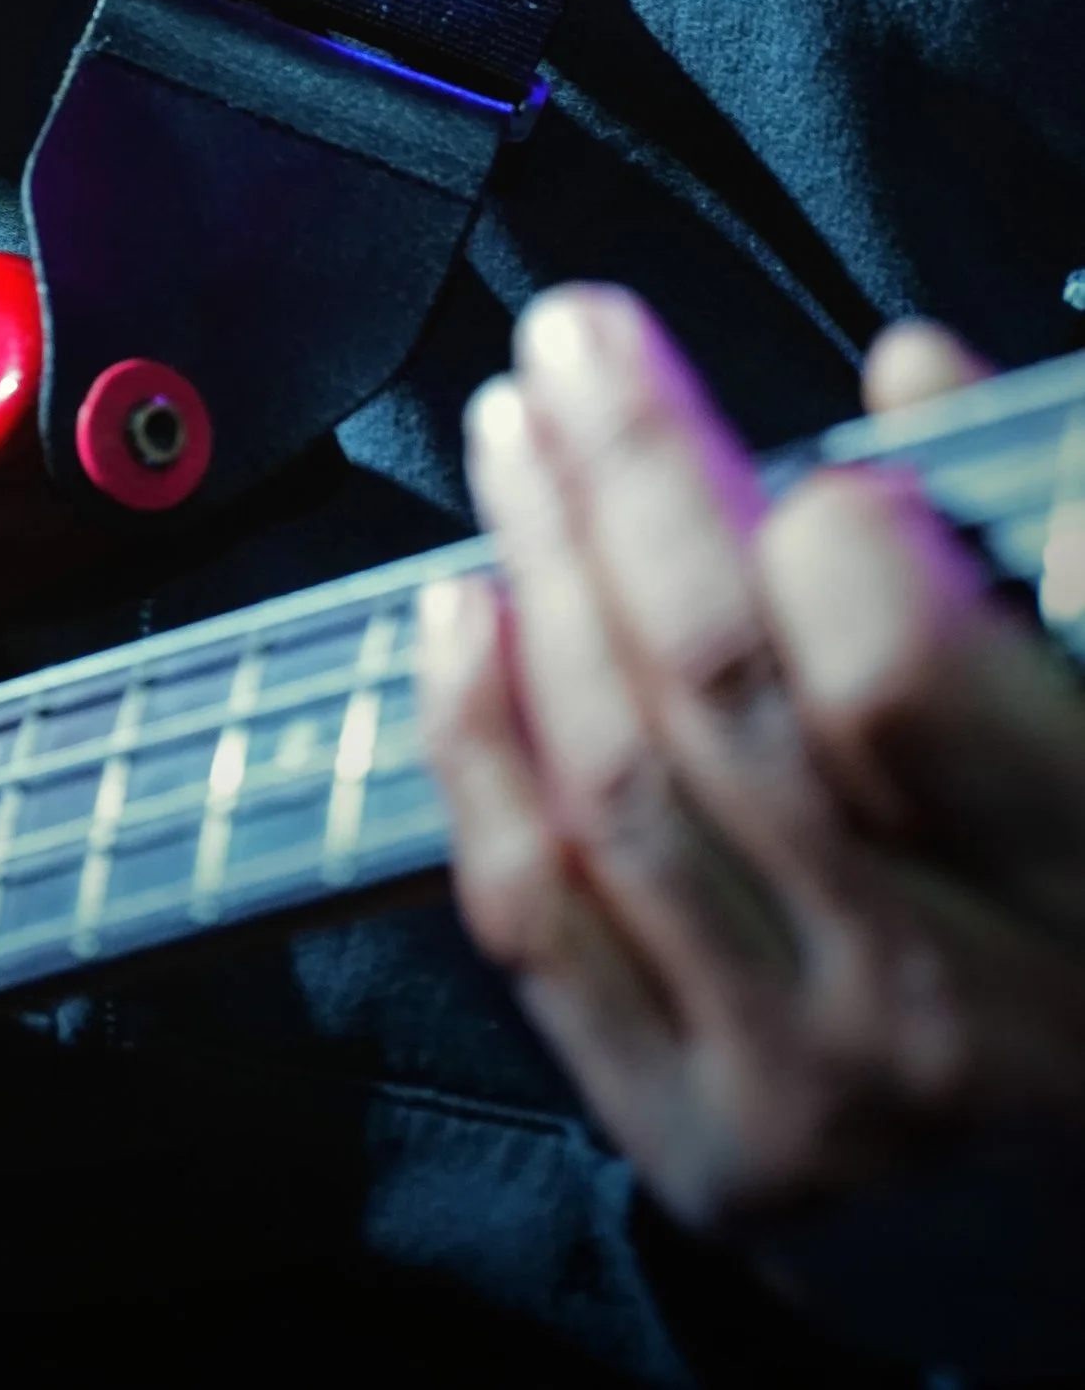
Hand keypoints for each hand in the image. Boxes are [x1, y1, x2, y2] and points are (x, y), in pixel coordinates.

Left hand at [417, 287, 1084, 1364]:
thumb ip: (1039, 531)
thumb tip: (905, 372)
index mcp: (1083, 873)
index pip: (888, 675)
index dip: (820, 531)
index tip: (788, 430)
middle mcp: (945, 1002)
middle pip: (716, 694)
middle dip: (627, 480)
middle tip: (574, 342)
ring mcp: (809, 1089)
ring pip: (612, 782)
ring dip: (537, 573)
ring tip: (515, 439)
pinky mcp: (700, 1146)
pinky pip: (535, 913)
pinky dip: (476, 743)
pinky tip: (464, 611)